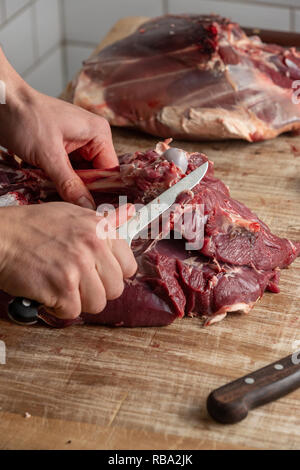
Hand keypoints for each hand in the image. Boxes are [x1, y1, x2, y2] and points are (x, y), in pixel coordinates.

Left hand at [0, 48, 117, 208]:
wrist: (0, 102)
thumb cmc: (25, 118)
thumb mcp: (49, 155)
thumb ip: (69, 184)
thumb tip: (88, 207)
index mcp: (98, 134)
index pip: (109, 172)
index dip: (101, 192)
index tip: (93, 211)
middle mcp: (91, 139)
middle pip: (95, 176)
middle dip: (81, 191)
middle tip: (71, 208)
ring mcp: (76, 145)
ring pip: (79, 177)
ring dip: (67, 188)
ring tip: (57, 198)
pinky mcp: (61, 151)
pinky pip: (66, 173)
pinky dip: (57, 182)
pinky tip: (49, 188)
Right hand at [0, 203, 136, 318]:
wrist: (1, 236)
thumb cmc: (33, 226)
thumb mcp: (73, 214)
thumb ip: (104, 221)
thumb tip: (132, 212)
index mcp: (100, 228)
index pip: (128, 267)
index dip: (112, 275)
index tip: (98, 273)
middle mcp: (93, 245)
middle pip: (116, 289)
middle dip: (96, 290)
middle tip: (76, 282)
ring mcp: (78, 266)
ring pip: (98, 304)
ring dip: (79, 301)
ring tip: (62, 287)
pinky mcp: (62, 286)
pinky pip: (73, 312)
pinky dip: (59, 308)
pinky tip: (49, 293)